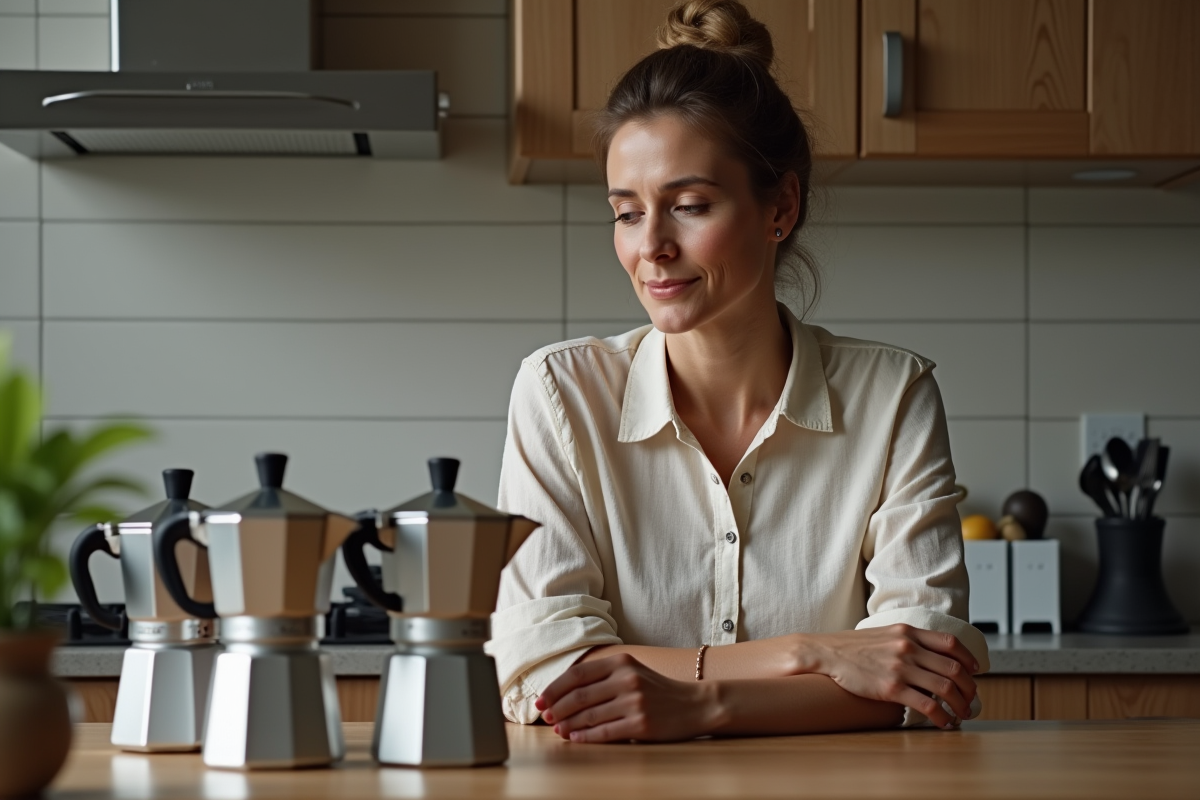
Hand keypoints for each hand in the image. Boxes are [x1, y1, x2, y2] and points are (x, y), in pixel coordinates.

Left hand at [535, 654, 721, 742]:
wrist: (695, 705)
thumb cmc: (658, 690)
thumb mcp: (632, 672)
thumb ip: (603, 677)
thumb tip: (564, 694)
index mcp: (622, 662)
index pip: (578, 674)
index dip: (555, 688)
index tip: (541, 701)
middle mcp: (627, 679)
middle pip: (579, 695)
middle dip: (557, 708)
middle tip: (546, 718)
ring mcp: (635, 702)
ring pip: (589, 715)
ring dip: (568, 725)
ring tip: (558, 730)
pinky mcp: (641, 725)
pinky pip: (605, 732)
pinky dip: (586, 737)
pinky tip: (576, 739)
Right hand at [804, 624, 978, 728]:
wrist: (826, 653)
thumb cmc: (852, 646)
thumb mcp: (884, 634)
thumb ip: (906, 640)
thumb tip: (927, 655)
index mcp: (908, 632)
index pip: (950, 643)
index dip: (968, 659)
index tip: (975, 671)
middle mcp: (908, 647)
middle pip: (954, 669)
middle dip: (969, 688)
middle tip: (971, 699)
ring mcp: (901, 668)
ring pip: (946, 688)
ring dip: (960, 705)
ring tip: (962, 714)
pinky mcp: (892, 688)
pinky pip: (927, 705)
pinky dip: (942, 717)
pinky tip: (943, 723)